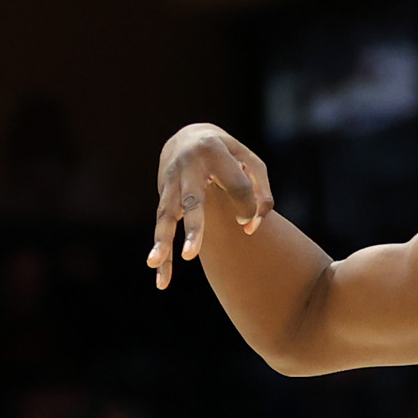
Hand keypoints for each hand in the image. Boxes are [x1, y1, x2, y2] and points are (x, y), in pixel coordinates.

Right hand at [149, 125, 272, 289]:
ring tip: (155, 263)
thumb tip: (250, 228)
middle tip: (192, 253)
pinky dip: (162, 252)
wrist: (187, 137)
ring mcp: (172, 184)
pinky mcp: (164, 199)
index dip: (247, 207)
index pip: (238, 186)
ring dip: (162, 241)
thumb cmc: (229, 155)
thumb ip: (261, 192)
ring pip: (166, 216)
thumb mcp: (252, 162)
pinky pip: (161, 227)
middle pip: (192, 201)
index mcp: (215, 153)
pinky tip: (161, 279)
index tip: (251, 222)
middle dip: (193, 228)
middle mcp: (188, 168)